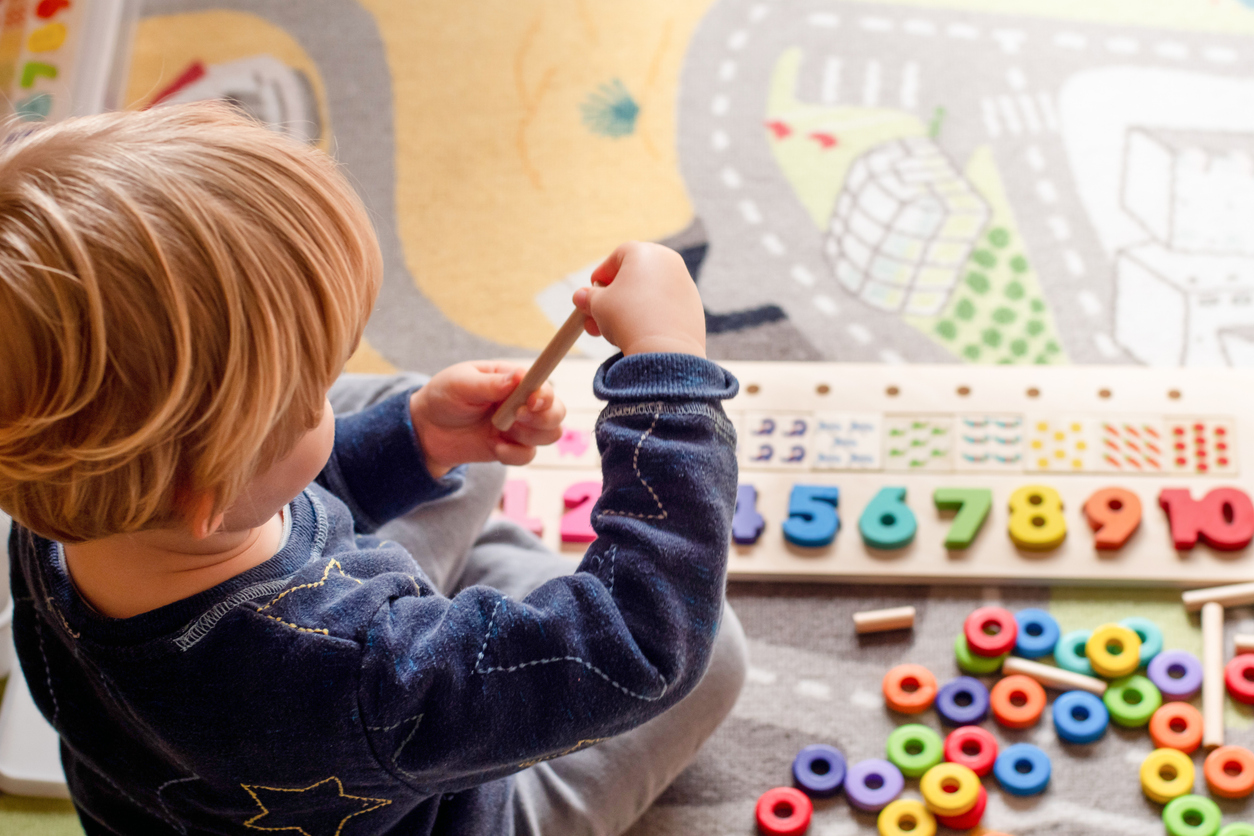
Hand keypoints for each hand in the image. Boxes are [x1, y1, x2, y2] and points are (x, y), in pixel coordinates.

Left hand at [409, 362, 565, 477]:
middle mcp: (523, 402)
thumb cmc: (444, 396)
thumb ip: (490, 383)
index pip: (544, 384)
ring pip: (550, 435)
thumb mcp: (460, 383)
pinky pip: (528, 456)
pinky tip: (494, 446)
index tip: (532, 400)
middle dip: (543, 417)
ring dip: (529, 435)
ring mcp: (519, 427)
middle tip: (516, 417)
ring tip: (499, 430)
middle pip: (557, 412)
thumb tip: (519, 377)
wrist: (426, 430)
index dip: (545, 394)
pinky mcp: (511, 448)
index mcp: (514, 379)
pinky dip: (514, 454)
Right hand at [572, 241, 705, 357]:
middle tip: (597, 317)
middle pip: (634, 275)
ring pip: (650, 292)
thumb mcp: (598, 305)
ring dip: (631, 307)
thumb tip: (580, 297)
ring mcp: (684, 282)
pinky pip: (666, 306)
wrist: (665, 348)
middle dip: (613, 297)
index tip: (591, 292)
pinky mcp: (694, 304)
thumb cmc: (628, 318)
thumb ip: (588, 298)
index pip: (616, 258)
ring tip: (614, 330)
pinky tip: (640, 333)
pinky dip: (652, 315)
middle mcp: (668, 260)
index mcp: (644, 252)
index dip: (601, 276)